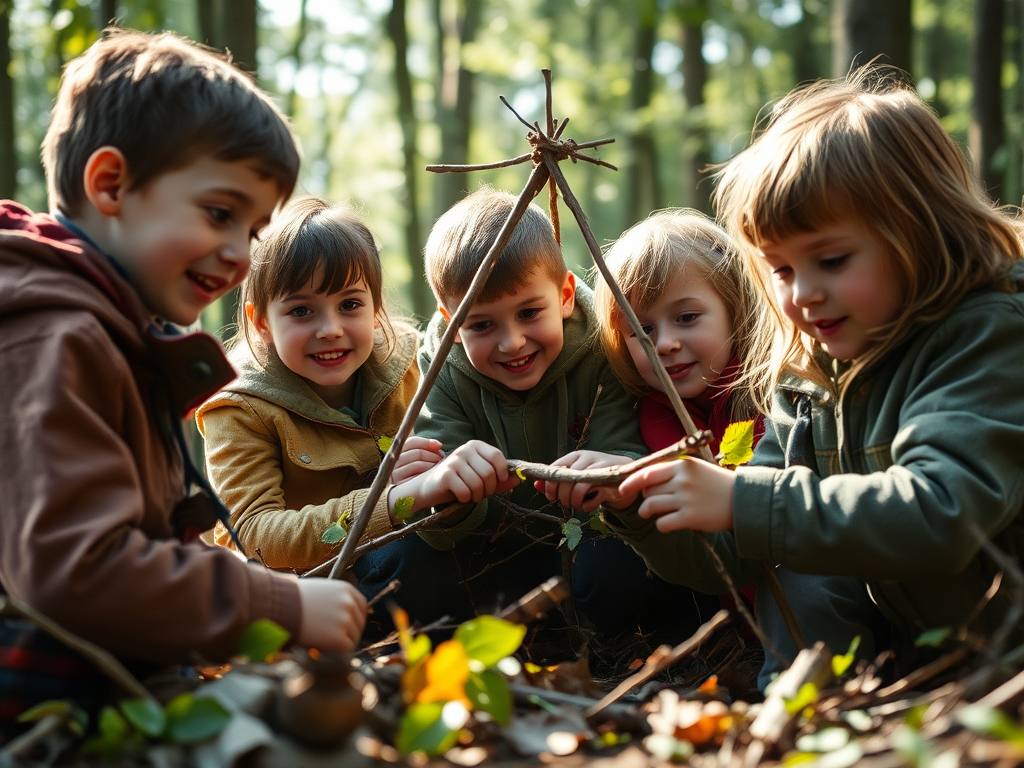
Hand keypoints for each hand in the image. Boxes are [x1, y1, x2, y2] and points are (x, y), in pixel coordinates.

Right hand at [295, 578, 367, 651]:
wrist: (279, 608)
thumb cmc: (292, 599)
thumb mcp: (321, 591)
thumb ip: (335, 600)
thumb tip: (342, 615)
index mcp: (346, 589)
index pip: (362, 606)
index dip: (355, 617)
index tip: (349, 625)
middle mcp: (349, 603)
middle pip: (359, 623)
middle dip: (348, 631)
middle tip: (331, 636)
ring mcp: (345, 621)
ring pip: (354, 637)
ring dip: (342, 641)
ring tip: (323, 640)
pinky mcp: (339, 638)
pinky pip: (347, 649)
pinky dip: (338, 651)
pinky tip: (325, 647)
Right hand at [390, 436, 444, 483]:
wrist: (413, 496)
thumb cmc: (420, 474)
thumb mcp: (421, 459)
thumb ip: (426, 448)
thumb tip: (438, 445)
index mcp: (396, 453)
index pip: (411, 442)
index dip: (426, 442)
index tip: (439, 445)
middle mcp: (393, 462)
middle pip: (416, 452)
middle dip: (432, 454)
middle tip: (441, 458)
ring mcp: (394, 474)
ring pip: (416, 464)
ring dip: (431, 464)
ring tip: (439, 466)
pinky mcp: (399, 486)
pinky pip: (415, 477)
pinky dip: (426, 475)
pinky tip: (432, 476)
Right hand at [393, 440, 519, 510]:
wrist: (427, 487)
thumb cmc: (457, 481)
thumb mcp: (480, 478)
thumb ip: (500, 479)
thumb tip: (519, 480)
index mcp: (475, 446)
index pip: (498, 456)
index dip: (503, 473)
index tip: (500, 482)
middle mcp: (464, 449)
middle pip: (489, 473)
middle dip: (489, 489)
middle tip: (481, 493)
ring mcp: (454, 461)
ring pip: (478, 484)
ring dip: (477, 496)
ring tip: (471, 495)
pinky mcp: (446, 475)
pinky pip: (466, 491)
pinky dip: (466, 499)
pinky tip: (460, 496)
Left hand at [535, 450, 632, 512]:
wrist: (624, 477)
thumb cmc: (594, 476)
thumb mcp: (575, 474)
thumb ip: (557, 479)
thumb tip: (537, 485)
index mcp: (576, 456)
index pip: (556, 468)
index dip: (550, 484)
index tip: (551, 496)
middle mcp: (588, 460)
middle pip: (567, 478)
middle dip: (562, 495)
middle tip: (564, 503)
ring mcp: (601, 470)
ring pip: (579, 487)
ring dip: (573, 501)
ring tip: (575, 505)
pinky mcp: (612, 484)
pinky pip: (594, 498)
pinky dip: (587, 506)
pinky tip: (587, 506)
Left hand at [617, 459, 735, 532]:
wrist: (743, 499)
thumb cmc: (717, 483)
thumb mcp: (696, 468)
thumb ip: (674, 471)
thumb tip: (646, 479)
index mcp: (682, 465)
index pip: (647, 472)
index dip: (631, 482)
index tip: (622, 489)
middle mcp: (682, 480)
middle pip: (648, 491)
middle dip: (645, 498)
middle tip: (650, 504)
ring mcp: (685, 499)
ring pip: (651, 506)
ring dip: (646, 512)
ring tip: (649, 514)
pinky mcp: (690, 517)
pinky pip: (663, 523)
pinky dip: (660, 525)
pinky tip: (667, 525)